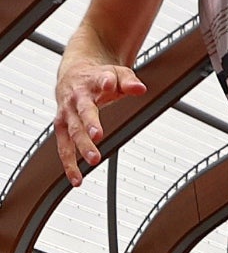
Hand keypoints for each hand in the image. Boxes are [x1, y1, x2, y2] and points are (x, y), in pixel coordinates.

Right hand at [54, 60, 146, 185]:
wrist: (74, 74)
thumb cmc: (99, 76)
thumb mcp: (117, 73)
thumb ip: (129, 81)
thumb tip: (140, 88)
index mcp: (91, 82)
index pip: (99, 80)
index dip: (105, 81)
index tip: (109, 83)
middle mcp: (76, 98)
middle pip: (82, 112)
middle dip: (89, 123)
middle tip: (98, 135)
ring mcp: (67, 113)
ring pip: (71, 132)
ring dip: (80, 147)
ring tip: (93, 161)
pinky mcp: (62, 126)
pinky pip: (64, 146)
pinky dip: (69, 163)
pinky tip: (77, 179)